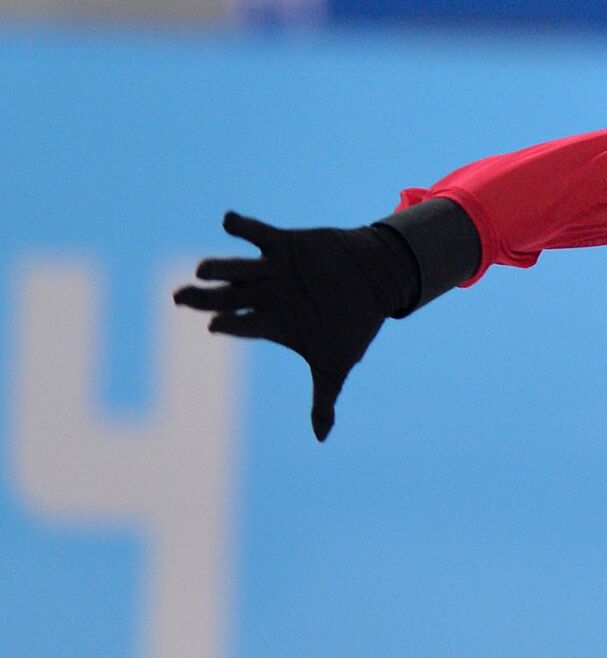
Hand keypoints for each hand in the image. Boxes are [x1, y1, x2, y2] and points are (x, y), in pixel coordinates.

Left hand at [173, 211, 409, 440]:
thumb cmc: (353, 323)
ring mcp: (273, 269)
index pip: (242, 326)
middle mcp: (266, 295)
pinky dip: (242, 226)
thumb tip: (321, 439)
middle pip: (226, 297)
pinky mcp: (285, 244)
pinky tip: (227, 221)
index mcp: (273, 323)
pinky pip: (258, 234)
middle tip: (179, 298)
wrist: (375, 280)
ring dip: (219, 267)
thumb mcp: (337, 364)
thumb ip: (323, 399)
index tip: (215, 327)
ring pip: (237, 268)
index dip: (228, 326)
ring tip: (202, 268)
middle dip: (203, 298)